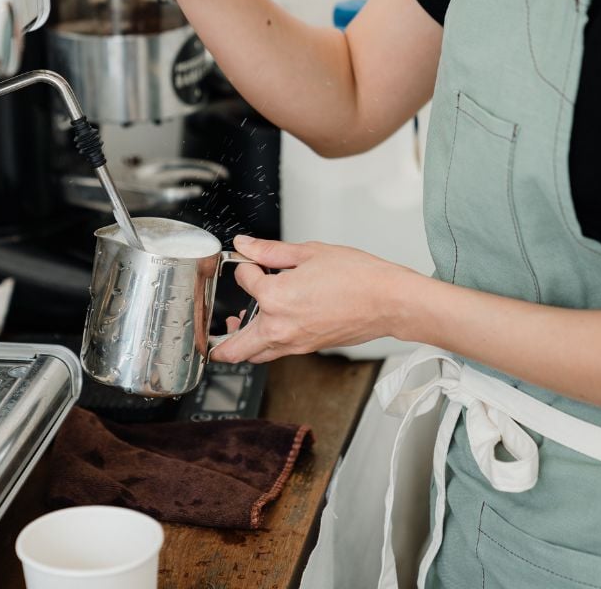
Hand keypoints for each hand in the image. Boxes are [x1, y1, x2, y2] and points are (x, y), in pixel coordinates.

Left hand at [211, 236, 415, 363]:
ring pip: (255, 355)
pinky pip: (276, 352)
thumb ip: (270, 251)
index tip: (251, 260)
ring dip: (242, 343)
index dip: (246, 266)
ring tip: (239, 325)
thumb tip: (246, 244)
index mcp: (276, 298)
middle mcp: (280, 327)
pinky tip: (271, 323)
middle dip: (218, 341)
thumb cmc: (359, 277)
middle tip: (210, 331)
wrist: (390, 301)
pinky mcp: (308, 348)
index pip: (244, 281)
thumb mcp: (309, 252)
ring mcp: (294, 343)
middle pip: (234, 348)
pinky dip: (266, 342)